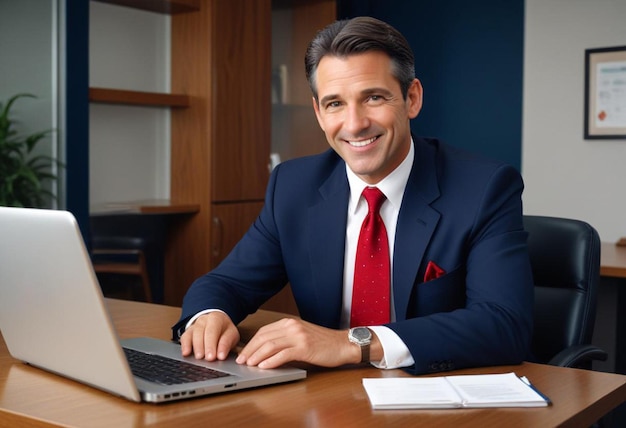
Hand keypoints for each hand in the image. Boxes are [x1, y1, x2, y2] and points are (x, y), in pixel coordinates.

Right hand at [180, 311, 239, 360]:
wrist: (215, 323)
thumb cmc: (223, 331)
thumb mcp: (231, 335)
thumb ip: (227, 344)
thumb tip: (221, 355)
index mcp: (216, 318)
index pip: (215, 330)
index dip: (218, 344)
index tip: (220, 356)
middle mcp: (204, 320)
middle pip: (204, 332)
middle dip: (207, 346)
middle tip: (209, 358)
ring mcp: (194, 326)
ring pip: (194, 334)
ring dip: (197, 347)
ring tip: (199, 357)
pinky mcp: (187, 333)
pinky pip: (185, 338)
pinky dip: (185, 346)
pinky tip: (186, 353)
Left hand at [235, 318, 361, 368]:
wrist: (343, 345)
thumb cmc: (323, 343)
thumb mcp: (301, 336)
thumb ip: (285, 339)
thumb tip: (265, 351)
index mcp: (289, 322)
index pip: (264, 331)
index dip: (251, 343)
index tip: (243, 353)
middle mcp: (292, 326)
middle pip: (264, 337)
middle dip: (250, 350)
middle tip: (242, 360)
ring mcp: (298, 336)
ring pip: (271, 345)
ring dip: (257, 356)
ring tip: (250, 365)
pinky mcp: (305, 347)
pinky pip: (283, 354)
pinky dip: (271, 361)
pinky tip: (264, 367)